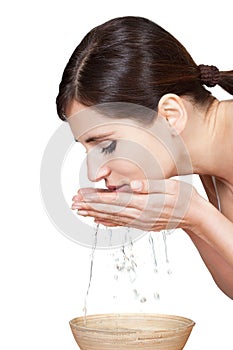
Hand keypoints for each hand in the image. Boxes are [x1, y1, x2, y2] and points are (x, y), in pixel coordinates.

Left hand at [71, 179, 197, 230]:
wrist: (195, 215)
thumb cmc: (184, 197)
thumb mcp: (171, 186)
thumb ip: (151, 186)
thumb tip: (134, 185)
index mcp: (144, 203)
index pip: (114, 200)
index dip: (96, 198)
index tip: (81, 195)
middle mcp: (139, 215)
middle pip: (109, 210)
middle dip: (89, 206)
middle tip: (73, 203)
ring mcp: (140, 221)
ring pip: (112, 218)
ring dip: (94, 214)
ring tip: (80, 210)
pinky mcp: (142, 224)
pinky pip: (121, 224)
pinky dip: (108, 222)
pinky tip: (98, 221)